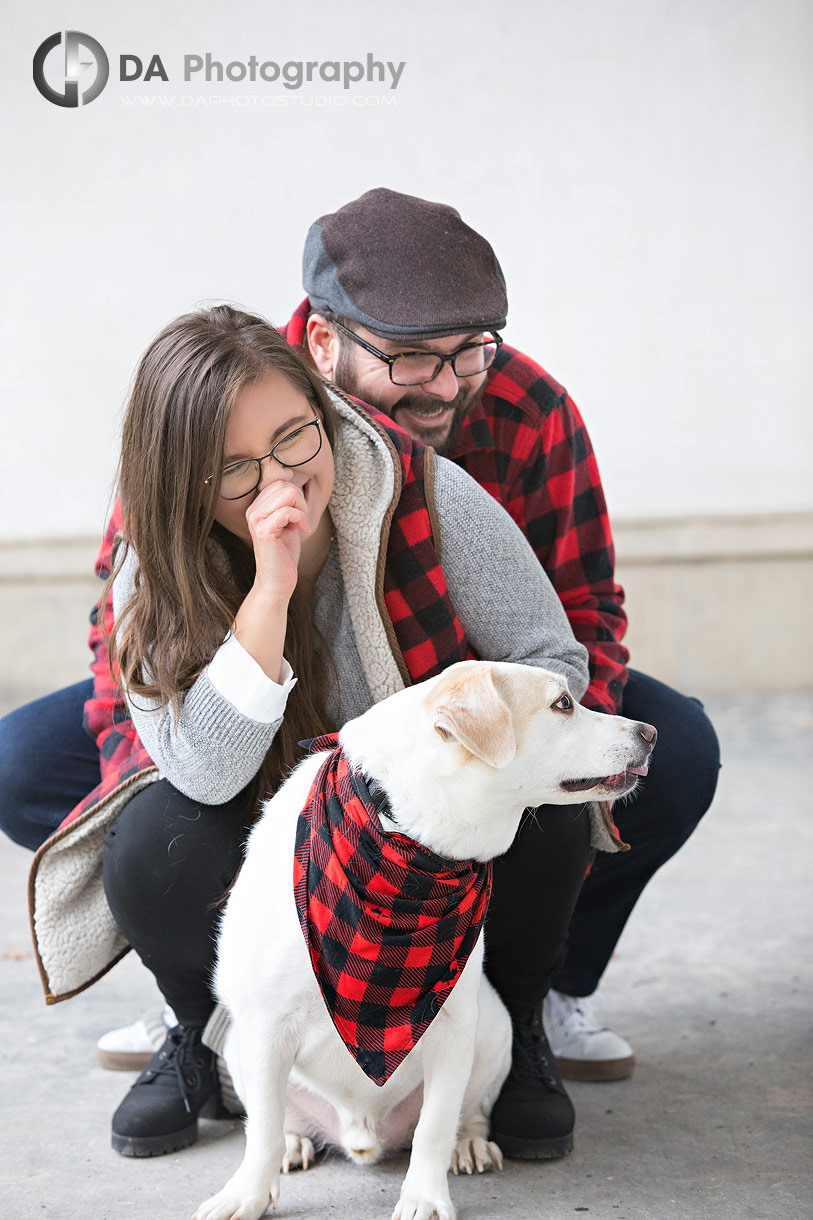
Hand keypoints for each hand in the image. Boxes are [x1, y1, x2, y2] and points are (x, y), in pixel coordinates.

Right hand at [244, 479, 309, 604]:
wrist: (277, 580)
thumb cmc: (284, 553)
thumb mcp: (287, 522)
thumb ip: (287, 502)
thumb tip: (292, 478)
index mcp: (256, 507)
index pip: (280, 482)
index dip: (296, 496)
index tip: (298, 515)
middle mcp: (253, 511)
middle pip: (285, 485)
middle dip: (301, 501)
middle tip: (301, 521)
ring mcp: (256, 520)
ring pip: (288, 494)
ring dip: (302, 509)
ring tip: (300, 525)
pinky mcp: (264, 530)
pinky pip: (288, 511)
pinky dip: (301, 519)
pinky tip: (302, 531)